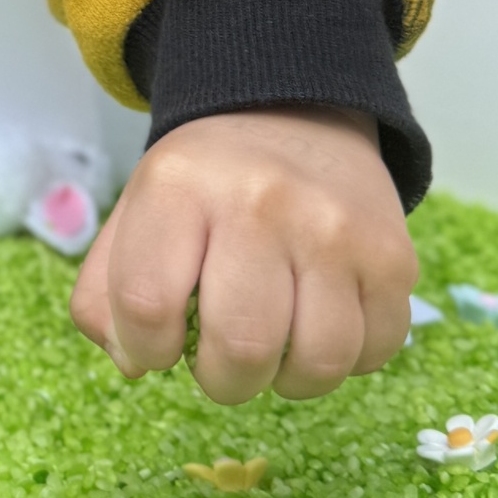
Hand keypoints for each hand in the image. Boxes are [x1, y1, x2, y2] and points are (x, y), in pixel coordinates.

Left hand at [70, 105, 416, 403]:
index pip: (146, 306)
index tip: (158, 345)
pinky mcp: (393, 256)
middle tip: (221, 360)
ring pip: (317, 364)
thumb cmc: (205, 185)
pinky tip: (320, 326)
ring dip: (287, 381)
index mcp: (180, 187)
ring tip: (273, 349)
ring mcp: (336, 230)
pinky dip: (346, 362)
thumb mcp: (135, 213)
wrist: (294, 116)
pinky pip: (375, 352)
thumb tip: (134, 364)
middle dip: (222, 381)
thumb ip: (104, 295)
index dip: (145, 350)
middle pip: (241, 348)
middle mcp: (262, 202)